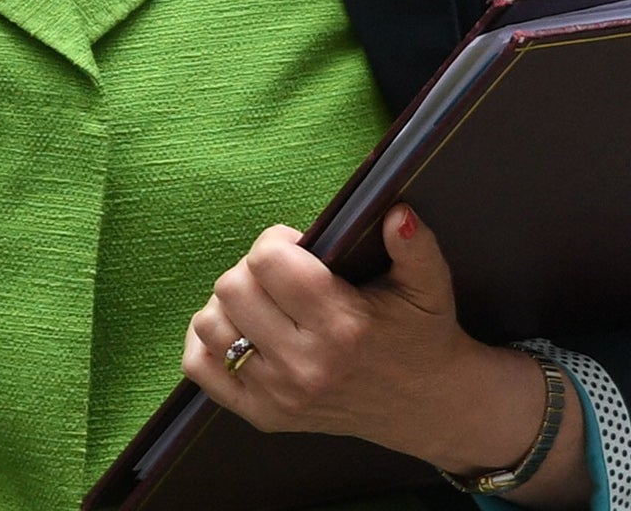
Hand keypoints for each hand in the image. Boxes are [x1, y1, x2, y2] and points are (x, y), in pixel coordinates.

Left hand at [182, 204, 561, 476]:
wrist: (425, 406)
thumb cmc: (422, 336)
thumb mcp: (429, 286)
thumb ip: (415, 246)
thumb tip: (396, 214)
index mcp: (341, 326)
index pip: (268, 262)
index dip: (276, 241)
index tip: (298, 247)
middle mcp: (304, 365)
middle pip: (231, 288)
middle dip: (251, 268)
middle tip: (280, 273)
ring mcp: (278, 395)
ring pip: (210, 324)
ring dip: (229, 304)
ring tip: (263, 302)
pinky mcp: (263, 415)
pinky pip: (201, 370)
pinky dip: (207, 342)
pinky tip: (240, 330)